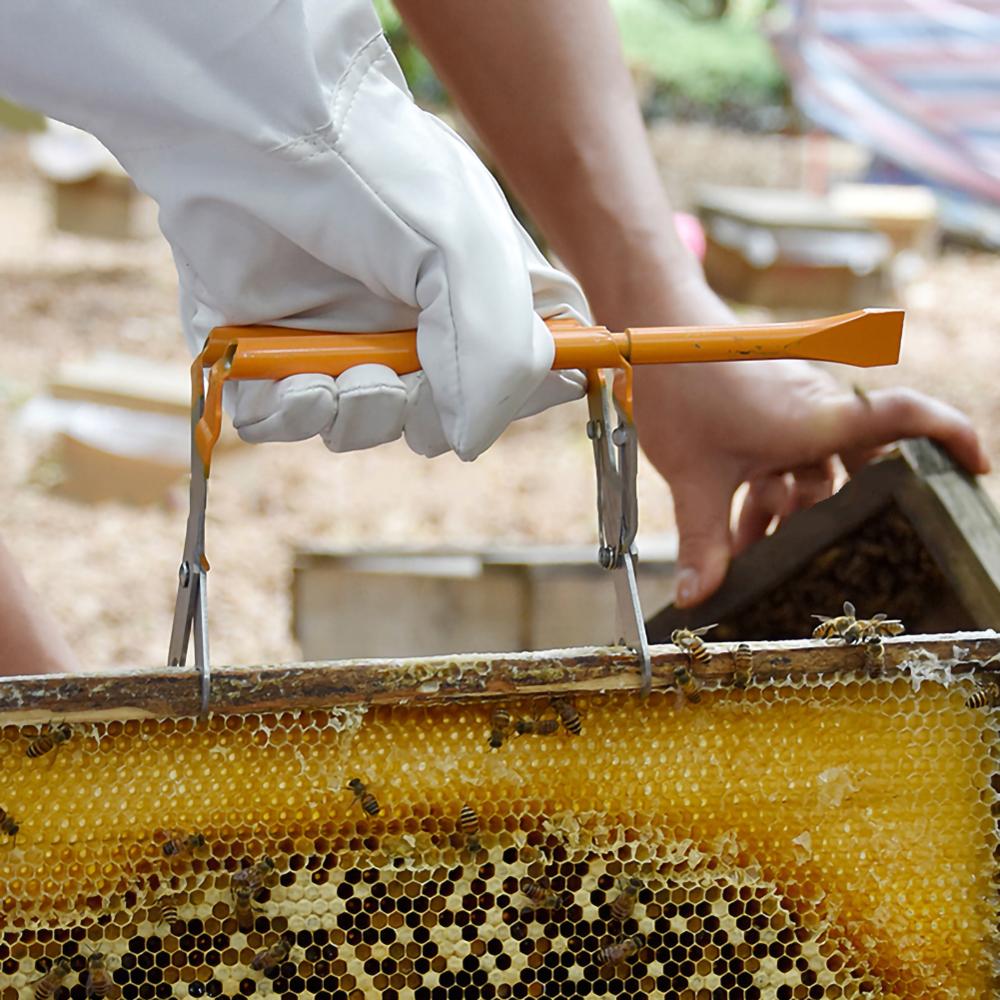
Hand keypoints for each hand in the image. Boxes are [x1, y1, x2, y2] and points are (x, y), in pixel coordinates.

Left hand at [0, 0, 588, 460]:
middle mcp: (408, 322)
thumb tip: (469, 442)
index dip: (511, 400)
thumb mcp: (466, 254)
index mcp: (472, 295)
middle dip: (422, 417)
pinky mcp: (263, 346)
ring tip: (350, 376)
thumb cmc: (374, 173)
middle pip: (434, 418)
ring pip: (361, 426)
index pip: (516, 374)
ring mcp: (335, 335)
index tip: (494, 398)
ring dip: (362, 417)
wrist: (255, 125)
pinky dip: (295, 417)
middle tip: (405, 378)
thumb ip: (497, 357)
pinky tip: (299, 383)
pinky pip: (282, 420)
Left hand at [636, 357, 988, 607]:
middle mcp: (819, 412)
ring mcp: (795, 409)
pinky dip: (769, 491)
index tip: (977, 469)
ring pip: (811, 472)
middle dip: (831, 520)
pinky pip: (785, 458)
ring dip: (788, 514)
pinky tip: (737, 528)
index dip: (952, 438)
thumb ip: (702, 541)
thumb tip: (696, 598)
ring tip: (751, 553)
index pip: (908, 418)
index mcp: (820, 420)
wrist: (651, 331)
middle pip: (853, 470)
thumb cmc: (682, 388)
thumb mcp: (695, 478)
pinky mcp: (770, 408)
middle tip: (815, 562)